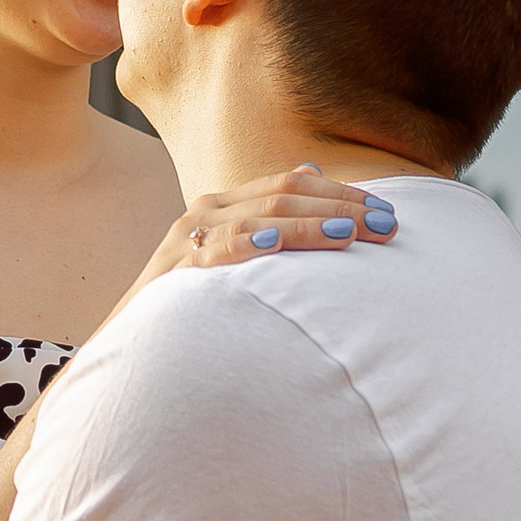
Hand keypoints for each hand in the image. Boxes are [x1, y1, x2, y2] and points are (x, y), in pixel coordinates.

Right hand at [129, 162, 403, 298]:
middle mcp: (205, 213)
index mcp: (223, 205)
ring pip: (259, 216)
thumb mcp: (230, 257)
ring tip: (352, 233)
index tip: (388, 211)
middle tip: (390, 225)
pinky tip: (277, 243)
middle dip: (341, 207)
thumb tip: (312, 169)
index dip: (341, 192)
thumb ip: (267, 215)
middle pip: (283, 194)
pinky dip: (250, 242)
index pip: (290, 182)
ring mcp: (188, 240)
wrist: (131, 351)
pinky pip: (218, 251)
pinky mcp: (176, 272)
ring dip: (310, 224)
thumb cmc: (190, 306)